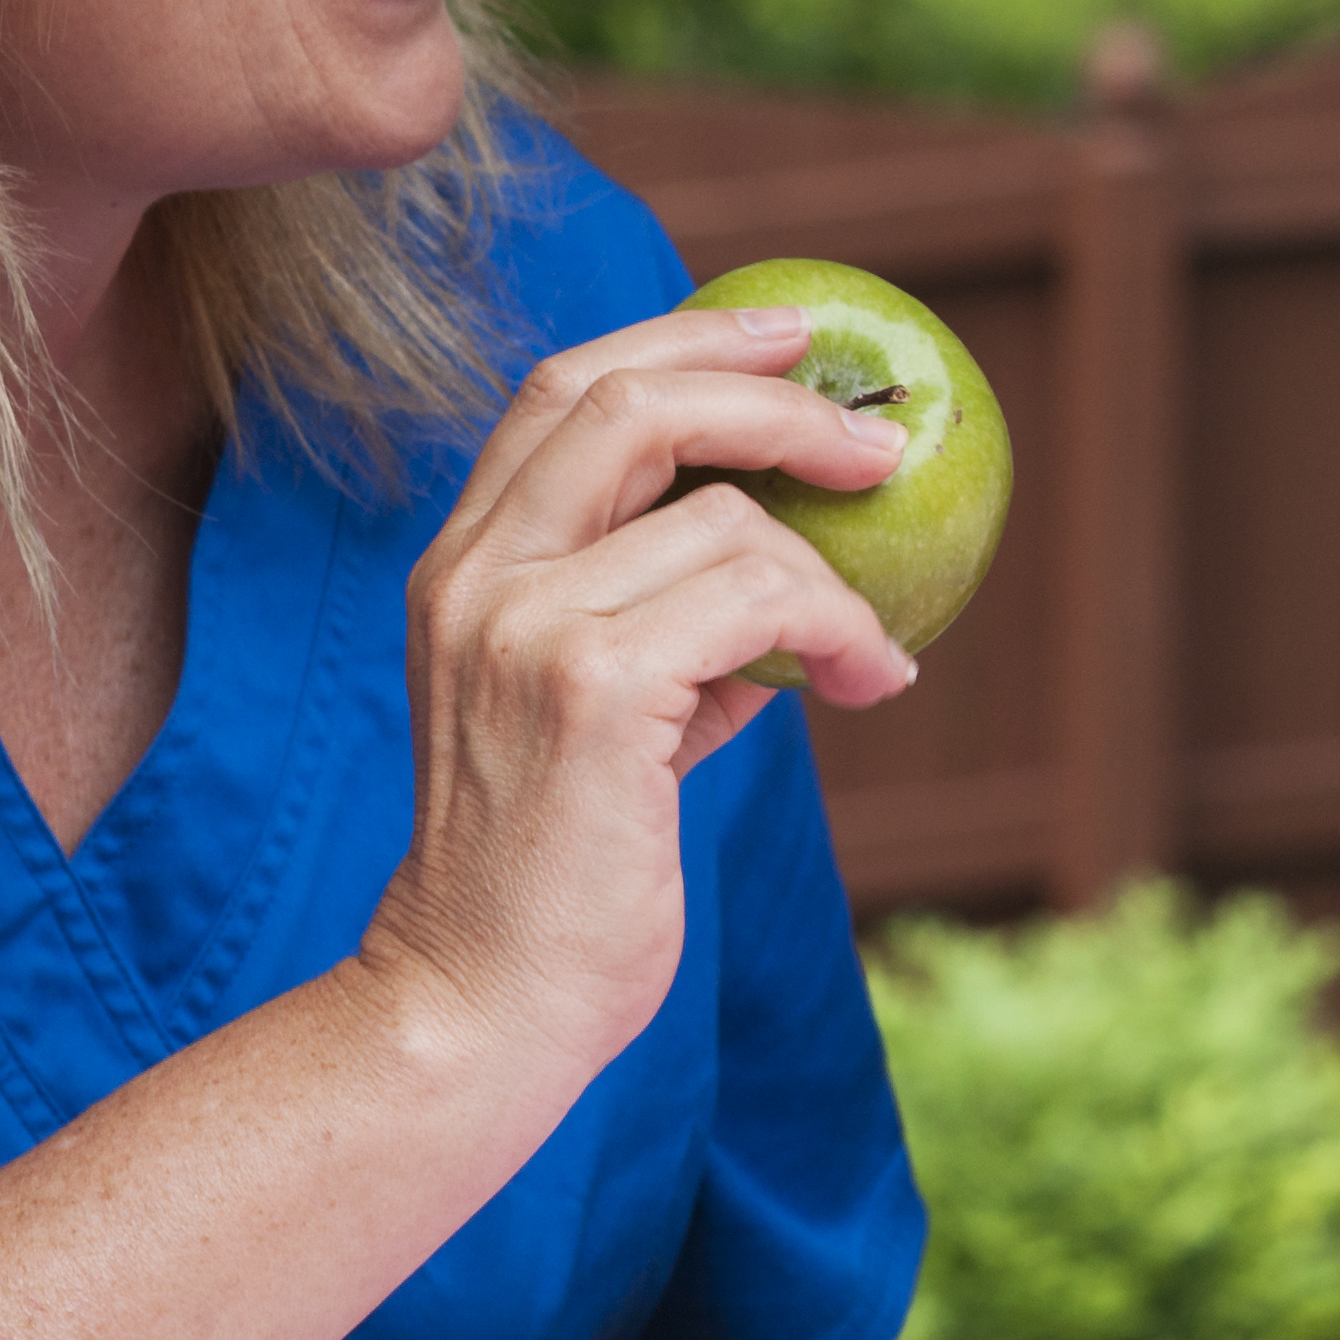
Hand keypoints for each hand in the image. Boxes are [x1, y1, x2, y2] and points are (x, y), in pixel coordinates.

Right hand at [356, 300, 914, 1061]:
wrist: (481, 1005)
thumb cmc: (556, 877)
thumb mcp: (602, 721)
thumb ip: (668, 631)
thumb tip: (793, 576)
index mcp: (463, 567)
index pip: (560, 392)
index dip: (681, 337)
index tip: (789, 334)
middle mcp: (476, 576)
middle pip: (627, 401)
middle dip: (771, 394)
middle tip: (876, 437)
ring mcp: (523, 626)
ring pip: (725, 518)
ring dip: (835, 577)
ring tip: (871, 656)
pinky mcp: (588, 689)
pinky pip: (760, 601)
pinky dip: (840, 630)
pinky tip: (868, 684)